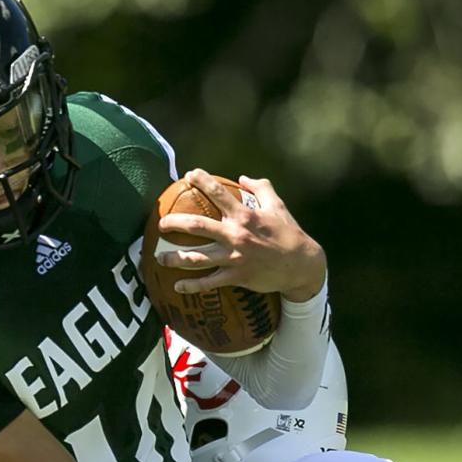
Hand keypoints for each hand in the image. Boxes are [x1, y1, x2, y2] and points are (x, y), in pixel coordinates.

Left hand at [156, 169, 326, 302]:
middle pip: (197, 227)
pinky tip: (177, 286)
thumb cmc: (289, 233)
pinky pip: (210, 283)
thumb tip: (243, 177)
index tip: (187, 175)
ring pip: (198, 257)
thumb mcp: (278, 206)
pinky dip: (192, 286)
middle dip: (175, 224)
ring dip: (176, 258)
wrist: (301, 265)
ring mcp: (234, 257)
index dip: (201, 180)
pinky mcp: (237, 277)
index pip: (218, 192)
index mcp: (244, 214)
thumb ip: (261, 188)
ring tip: (160, 258)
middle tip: (161, 224)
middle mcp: (236, 234)